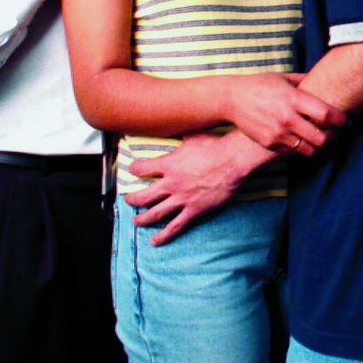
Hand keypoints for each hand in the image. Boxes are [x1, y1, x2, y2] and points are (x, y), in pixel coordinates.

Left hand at [125, 130, 265, 245]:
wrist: (233, 161)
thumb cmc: (215, 146)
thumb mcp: (193, 135)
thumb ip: (181, 134)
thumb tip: (177, 121)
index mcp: (168, 165)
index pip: (142, 169)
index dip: (134, 169)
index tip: (132, 170)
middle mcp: (171, 184)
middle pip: (143, 196)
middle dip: (133, 199)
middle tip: (129, 200)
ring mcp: (181, 199)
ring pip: (155, 214)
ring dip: (143, 219)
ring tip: (136, 222)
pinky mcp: (194, 210)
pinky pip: (175, 226)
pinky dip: (163, 236)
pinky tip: (155, 241)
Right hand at [224, 72, 347, 154]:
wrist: (232, 98)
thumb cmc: (261, 85)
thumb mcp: (284, 78)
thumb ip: (305, 80)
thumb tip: (324, 78)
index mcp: (294, 99)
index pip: (327, 114)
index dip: (342, 120)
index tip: (348, 121)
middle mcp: (287, 118)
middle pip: (321, 137)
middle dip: (333, 137)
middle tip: (337, 134)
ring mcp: (277, 133)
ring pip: (309, 149)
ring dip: (318, 145)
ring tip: (321, 139)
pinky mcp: (269, 143)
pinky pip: (293, 152)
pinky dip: (301, 148)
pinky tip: (302, 140)